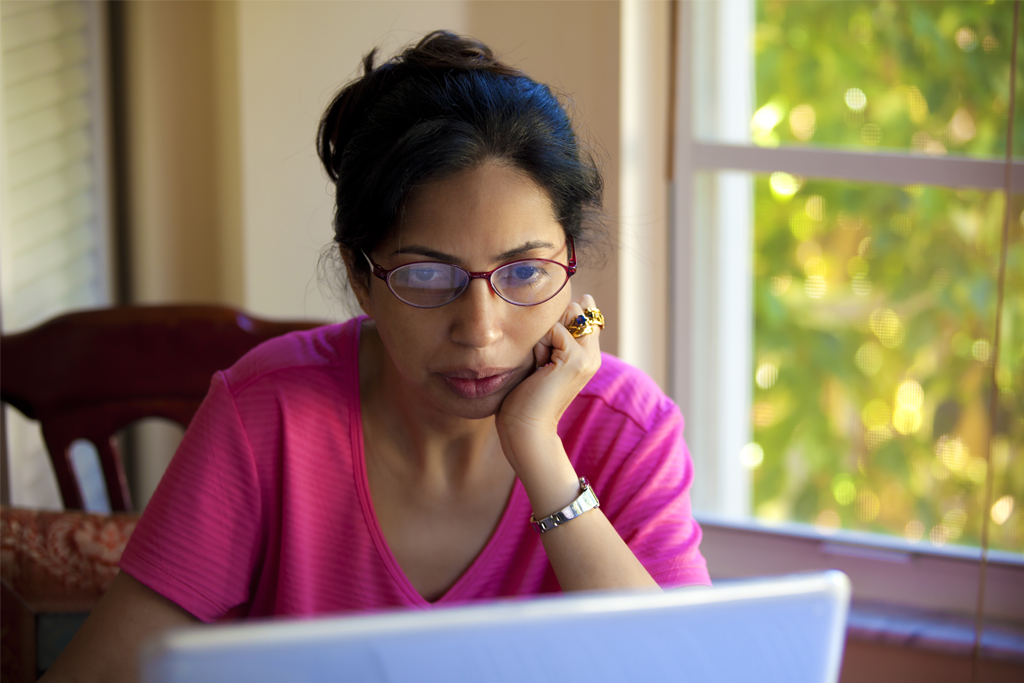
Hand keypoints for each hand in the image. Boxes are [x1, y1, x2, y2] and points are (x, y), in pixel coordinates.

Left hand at [495, 294, 602, 477]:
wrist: (526, 428)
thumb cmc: (525, 397)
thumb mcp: (541, 358)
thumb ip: (553, 335)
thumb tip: (567, 303)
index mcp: (587, 353)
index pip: (580, 312)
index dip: (556, 322)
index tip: (544, 354)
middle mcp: (592, 353)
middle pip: (573, 310)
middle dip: (548, 327)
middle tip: (540, 361)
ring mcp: (588, 357)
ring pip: (564, 317)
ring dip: (542, 337)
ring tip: (539, 365)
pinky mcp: (577, 360)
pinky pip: (554, 330)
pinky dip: (538, 346)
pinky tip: (538, 369)